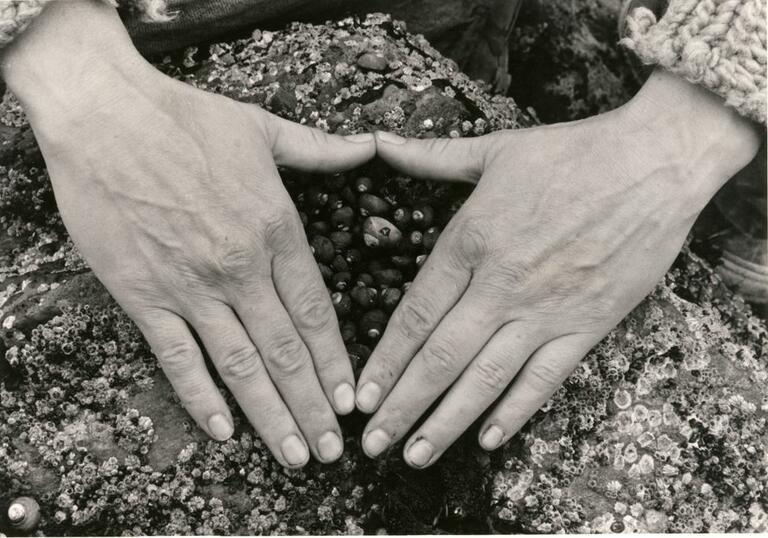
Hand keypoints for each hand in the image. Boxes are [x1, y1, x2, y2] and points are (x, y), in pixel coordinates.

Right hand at [2, 1, 374, 466]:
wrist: (104, 113)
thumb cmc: (185, 118)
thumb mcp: (265, 128)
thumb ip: (322, 150)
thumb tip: (368, 147)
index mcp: (276, 230)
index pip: (316, 313)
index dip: (335, 362)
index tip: (350, 400)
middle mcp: (241, 268)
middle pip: (287, 352)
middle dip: (313, 406)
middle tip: (332, 450)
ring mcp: (192, 287)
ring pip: (241, 366)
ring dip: (271, 416)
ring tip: (294, 455)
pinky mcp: (143, 295)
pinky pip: (178, 358)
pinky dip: (200, 397)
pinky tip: (222, 430)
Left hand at [357, 69, 760, 466]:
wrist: (654, 162)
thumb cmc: (573, 153)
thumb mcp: (495, 149)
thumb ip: (430, 157)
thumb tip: (379, 144)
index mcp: (471, 241)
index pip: (414, 314)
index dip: (383, 361)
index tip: (360, 395)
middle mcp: (501, 284)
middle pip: (439, 357)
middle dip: (401, 405)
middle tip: (371, 444)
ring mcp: (545, 310)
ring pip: (485, 378)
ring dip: (445, 422)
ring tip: (414, 456)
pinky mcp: (587, 325)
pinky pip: (544, 379)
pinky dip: (515, 412)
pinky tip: (488, 440)